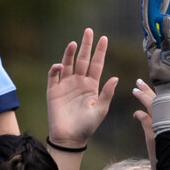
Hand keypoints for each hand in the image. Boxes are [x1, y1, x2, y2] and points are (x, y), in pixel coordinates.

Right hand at [45, 29, 115, 149]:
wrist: (70, 138)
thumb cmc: (87, 126)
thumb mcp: (100, 110)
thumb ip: (107, 94)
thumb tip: (115, 78)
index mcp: (91, 85)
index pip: (97, 64)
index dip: (100, 51)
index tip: (104, 38)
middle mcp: (78, 82)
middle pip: (82, 59)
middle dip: (85, 45)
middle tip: (88, 31)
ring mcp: (65, 85)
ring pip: (67, 64)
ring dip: (69, 54)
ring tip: (74, 43)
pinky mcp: (53, 91)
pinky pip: (53, 76)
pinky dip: (55, 69)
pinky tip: (60, 65)